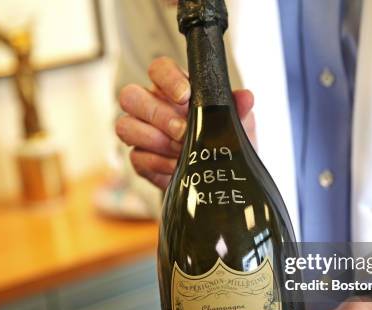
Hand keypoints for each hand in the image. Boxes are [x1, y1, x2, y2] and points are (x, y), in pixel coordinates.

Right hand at [116, 56, 255, 189]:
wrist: (219, 178)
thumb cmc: (222, 142)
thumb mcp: (237, 125)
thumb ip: (238, 108)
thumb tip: (246, 97)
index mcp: (174, 89)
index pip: (158, 69)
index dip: (167, 79)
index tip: (185, 96)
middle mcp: (152, 107)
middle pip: (131, 96)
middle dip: (158, 114)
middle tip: (182, 130)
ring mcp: (142, 132)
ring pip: (125, 126)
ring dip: (154, 139)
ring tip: (180, 150)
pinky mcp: (140, 158)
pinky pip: (136, 157)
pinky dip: (158, 163)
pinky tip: (176, 167)